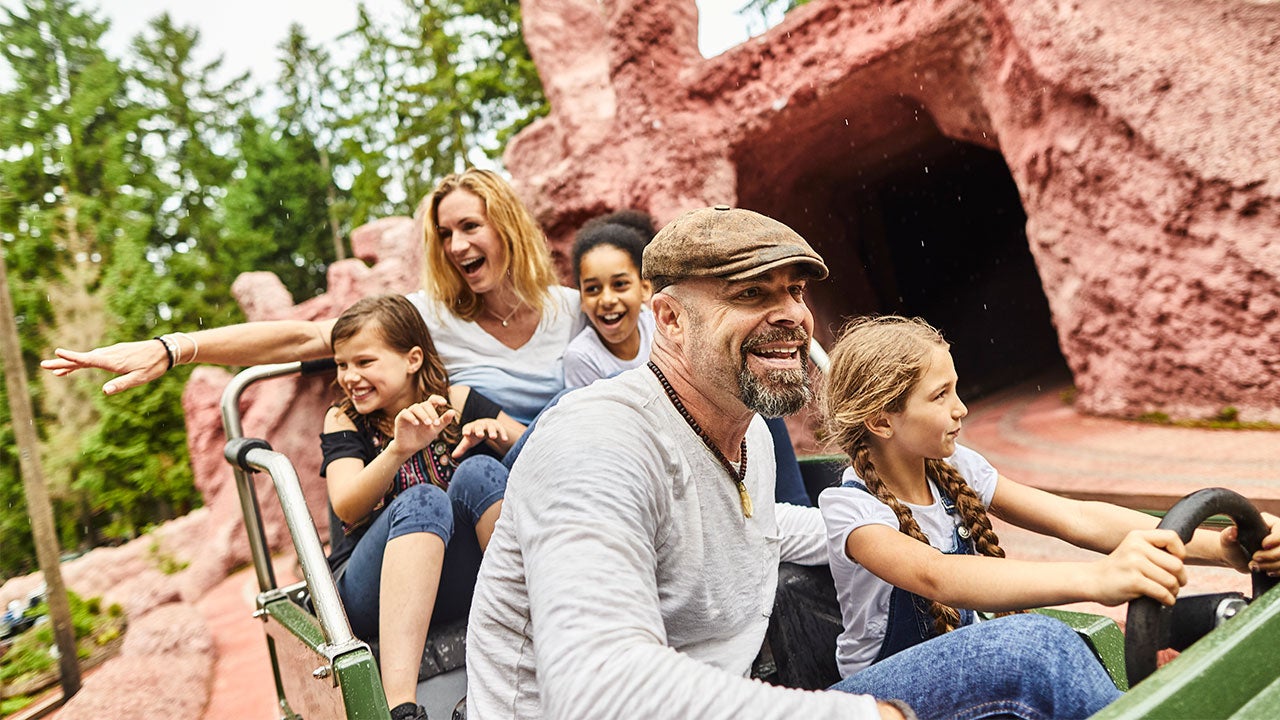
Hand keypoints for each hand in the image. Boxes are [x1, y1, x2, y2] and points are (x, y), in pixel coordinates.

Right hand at [41, 340, 169, 394]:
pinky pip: (95, 357)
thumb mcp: (139, 378)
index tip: (56, 353)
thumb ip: (122, 384)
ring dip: (71, 363)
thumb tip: (104, 391)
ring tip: (56, 372)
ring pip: (87, 358)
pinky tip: (78, 366)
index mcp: (113, 361)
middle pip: (82, 359)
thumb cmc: (153, 366)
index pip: (88, 359)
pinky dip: (83, 361)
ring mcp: (112, 352)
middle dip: (63, 362)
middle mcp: (109, 354)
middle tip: (44, 366)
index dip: (72, 357)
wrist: (166, 350)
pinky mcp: (115, 352)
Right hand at [392, 396, 456, 454]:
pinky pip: (405, 413)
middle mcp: (418, 410)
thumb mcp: (436, 429)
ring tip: (428, 424)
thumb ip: (444, 421)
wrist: (410, 448)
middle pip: (425, 404)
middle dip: (432, 413)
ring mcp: (409, 413)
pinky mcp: (400, 418)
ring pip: (416, 407)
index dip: (438, 399)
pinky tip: (416, 423)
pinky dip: (411, 417)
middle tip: (436, 423)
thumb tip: (453, 411)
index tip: (444, 403)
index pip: (432, 400)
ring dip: (423, 415)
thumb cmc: (423, 437)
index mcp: (427, 411)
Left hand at [452, 418, 509, 458]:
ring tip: (493, 437)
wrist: (487, 426)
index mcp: (470, 427)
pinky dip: (503, 434)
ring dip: (492, 431)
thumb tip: (453, 456)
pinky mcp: (498, 426)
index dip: (466, 430)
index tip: (465, 434)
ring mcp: (489, 424)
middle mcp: (480, 424)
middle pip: (479, 426)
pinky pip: (501, 429)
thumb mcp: (469, 441)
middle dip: (479, 430)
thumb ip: (461, 448)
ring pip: (491, 427)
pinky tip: (505, 439)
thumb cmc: (475, 435)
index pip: (467, 428)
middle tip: (480, 435)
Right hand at [1091, 529, 1186, 605]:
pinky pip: (1162, 592)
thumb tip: (1182, 561)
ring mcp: (1134, 564)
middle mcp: (1136, 547)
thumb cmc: (1118, 569)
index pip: (1172, 537)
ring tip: (1168, 593)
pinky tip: (1163, 601)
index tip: (1175, 564)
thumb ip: (1153, 550)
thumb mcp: (1132, 550)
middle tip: (1175, 584)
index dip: (1180, 552)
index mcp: (1137, 536)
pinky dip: (1168, 600)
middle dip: (1180, 578)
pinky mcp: (1134, 581)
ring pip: (1171, 580)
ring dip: (1174, 591)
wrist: (1092, 580)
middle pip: (1176, 564)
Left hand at [1220, 511, 1279, 575]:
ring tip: (1255, 565)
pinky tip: (1266, 571)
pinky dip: (1277, 571)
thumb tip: (1232, 530)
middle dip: (1272, 555)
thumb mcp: (1227, 541)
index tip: (1263, 545)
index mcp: (1266, 522)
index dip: (1276, 538)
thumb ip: (1227, 536)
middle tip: (1255, 557)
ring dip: (1272, 565)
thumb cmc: (1230, 546)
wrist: (1234, 558)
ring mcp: (1279, 547)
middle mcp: (1276, 533)